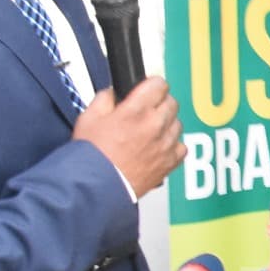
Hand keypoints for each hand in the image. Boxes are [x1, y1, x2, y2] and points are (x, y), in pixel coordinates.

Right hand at [73, 77, 184, 197]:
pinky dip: (172, 145)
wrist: (97, 186)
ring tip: (149, 130)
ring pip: (177, 123)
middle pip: (171, 102)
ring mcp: (166, 144)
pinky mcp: (170, 162)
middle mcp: (155, 125)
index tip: (147, 88)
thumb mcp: (88, 118)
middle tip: (146, 110)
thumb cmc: (92, 156)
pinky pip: (181, 147)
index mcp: (137, 110)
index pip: (158, 84)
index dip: (151, 85)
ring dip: (166, 123)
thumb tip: (113, 94)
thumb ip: (104, 99)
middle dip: (159, 102)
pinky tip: (158, 147)